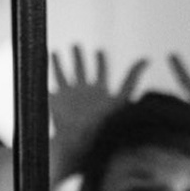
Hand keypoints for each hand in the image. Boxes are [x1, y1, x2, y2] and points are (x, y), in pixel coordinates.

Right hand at [50, 45, 146, 176]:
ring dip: (60, 62)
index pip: (101, 73)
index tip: (99, 51)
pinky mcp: (55, 102)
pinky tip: (42, 68)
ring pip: (64, 75)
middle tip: (76, 45)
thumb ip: (132, 78)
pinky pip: (49, 86)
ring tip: (57, 52)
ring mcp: (68, 97)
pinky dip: (46, 75)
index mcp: (99, 93)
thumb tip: (147, 59)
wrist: (82, 145)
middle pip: (81, 70)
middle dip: (79, 58)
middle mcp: (84, 93)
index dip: (100, 61)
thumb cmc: (103, 126)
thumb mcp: (122, 98)